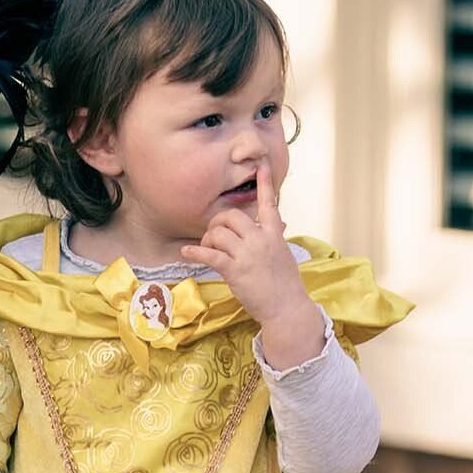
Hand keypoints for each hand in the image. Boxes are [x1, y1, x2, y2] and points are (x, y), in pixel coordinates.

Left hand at [181, 161, 322, 366]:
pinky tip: (186, 252)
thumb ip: (275, 237)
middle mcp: (261, 239)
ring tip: (206, 249)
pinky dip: (195, 252)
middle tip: (212, 234)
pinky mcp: (235, 270)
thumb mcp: (283, 255)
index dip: (265, 183)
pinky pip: (210, 255)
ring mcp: (248, 254)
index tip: (261, 165)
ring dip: (208, 239)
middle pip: (232, 215)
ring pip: (219, 233)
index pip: (269, 203)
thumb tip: (279, 223)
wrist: (286, 308)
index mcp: (274, 233)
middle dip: (217, 222)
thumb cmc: (285, 284)